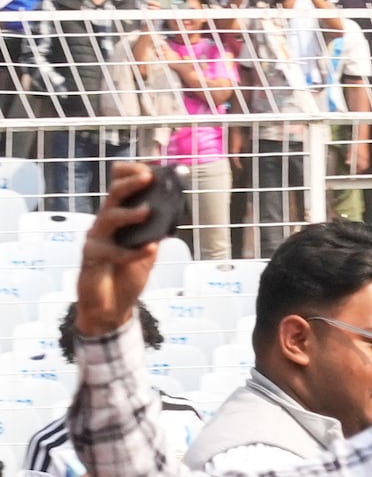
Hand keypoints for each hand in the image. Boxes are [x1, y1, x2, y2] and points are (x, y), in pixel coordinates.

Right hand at [73, 163, 161, 338]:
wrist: (111, 307)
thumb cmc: (127, 275)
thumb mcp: (147, 251)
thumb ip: (156, 232)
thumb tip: (174, 212)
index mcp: (118, 219)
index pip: (118, 190)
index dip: (129, 176)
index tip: (148, 169)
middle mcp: (104, 225)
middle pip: (112, 197)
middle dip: (129, 185)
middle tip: (147, 177)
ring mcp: (96, 240)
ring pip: (108, 219)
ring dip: (129, 214)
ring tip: (147, 211)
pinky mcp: (92, 258)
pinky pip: (113, 252)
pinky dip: (133, 252)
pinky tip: (149, 250)